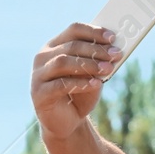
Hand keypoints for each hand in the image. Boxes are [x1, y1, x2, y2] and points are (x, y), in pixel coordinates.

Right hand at [31, 23, 120, 139]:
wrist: (67, 123)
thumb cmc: (80, 95)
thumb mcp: (91, 75)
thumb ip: (98, 61)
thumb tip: (115, 49)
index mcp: (55, 46)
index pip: (74, 30)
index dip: (94, 32)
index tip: (113, 37)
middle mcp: (43, 57)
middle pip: (71, 46)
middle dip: (96, 50)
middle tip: (115, 55)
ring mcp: (38, 75)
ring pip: (64, 62)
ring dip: (89, 64)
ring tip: (107, 69)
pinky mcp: (39, 93)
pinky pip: (61, 84)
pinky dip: (81, 83)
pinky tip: (96, 84)